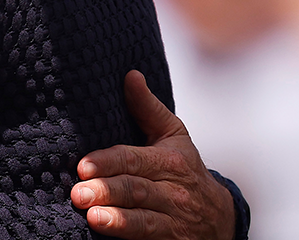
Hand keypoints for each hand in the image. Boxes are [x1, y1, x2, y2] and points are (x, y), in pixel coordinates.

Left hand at [71, 71, 235, 239]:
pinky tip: (106, 232)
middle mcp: (175, 192)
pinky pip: (150, 239)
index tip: (83, 166)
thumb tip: (129, 74)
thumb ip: (147, 109)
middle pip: (136, 190)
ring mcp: (176, 220)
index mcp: (170, 162)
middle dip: (107, 190)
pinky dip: (128, 235)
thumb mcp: (172, 137)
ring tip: (91, 215)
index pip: (134, 160)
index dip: (108, 163)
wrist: (220, 216)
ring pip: (144, 219)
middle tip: (78, 192)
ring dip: (117, 218)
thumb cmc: (184, 169)